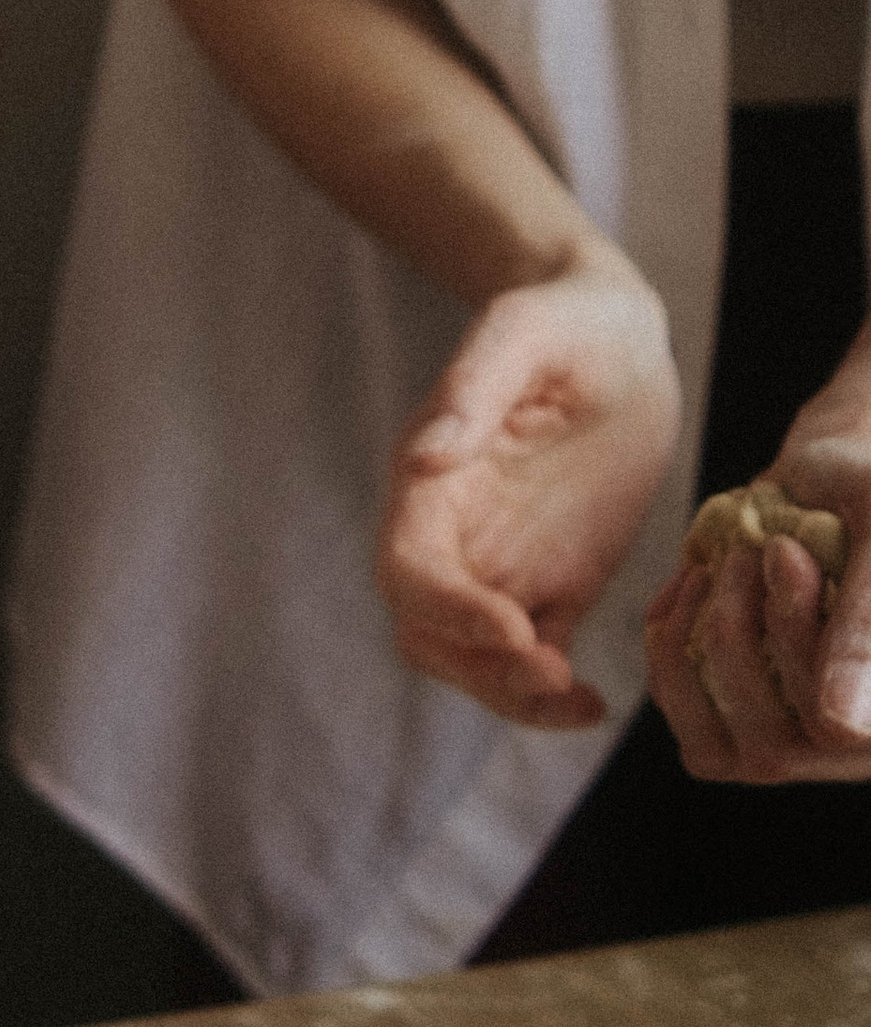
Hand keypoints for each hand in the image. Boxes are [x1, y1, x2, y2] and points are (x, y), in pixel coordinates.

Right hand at [377, 253, 679, 727]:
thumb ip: (472, 387)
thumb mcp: (522, 332)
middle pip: (428, 633)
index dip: (446, 609)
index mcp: (431, 481)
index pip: (407, 568)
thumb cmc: (568, 322)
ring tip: (578, 699)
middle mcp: (455, 534)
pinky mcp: (554, 584)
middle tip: (551, 674)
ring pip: (474, 661)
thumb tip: (423, 452)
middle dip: (478, 668)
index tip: (512, 629)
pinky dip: (553, 698)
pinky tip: (596, 704)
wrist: (619, 336)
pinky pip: (538, 661)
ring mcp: (503, 564)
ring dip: (513, 694)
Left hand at [645, 379, 870, 782]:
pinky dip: (671, 635)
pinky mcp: (729, 718)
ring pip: (719, 743)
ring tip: (734, 560)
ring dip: (707, 637)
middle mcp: (849, 750)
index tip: (786, 552)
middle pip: (775, 749)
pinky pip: (678, 705)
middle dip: (745, 634)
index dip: (794, 643)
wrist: (833, 477)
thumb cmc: (869, 497)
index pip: (835, 734)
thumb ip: (868, 624)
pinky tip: (697, 577)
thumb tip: (840, 729)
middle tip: (763, 547)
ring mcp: (788, 743)